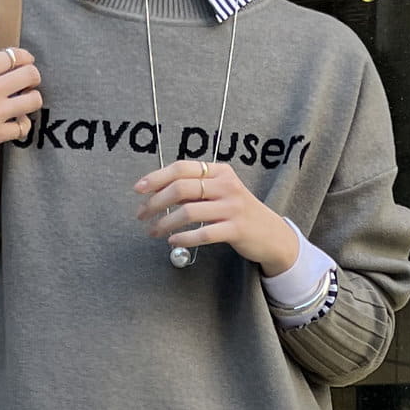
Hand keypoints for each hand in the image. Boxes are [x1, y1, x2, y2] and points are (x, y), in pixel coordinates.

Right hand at [0, 47, 42, 208]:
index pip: (12, 56)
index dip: (25, 57)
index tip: (27, 61)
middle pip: (30, 75)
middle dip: (33, 77)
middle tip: (29, 83)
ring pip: (33, 101)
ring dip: (33, 100)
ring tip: (25, 104)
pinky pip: (23, 128)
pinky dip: (23, 126)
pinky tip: (16, 125)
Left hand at [133, 161, 299, 273]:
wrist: (271, 234)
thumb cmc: (238, 213)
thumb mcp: (219, 193)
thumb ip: (194, 190)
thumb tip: (159, 192)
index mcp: (219, 171)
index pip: (181, 168)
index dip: (156, 177)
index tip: (138, 189)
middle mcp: (226, 185)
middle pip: (181, 188)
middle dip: (155, 202)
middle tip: (141, 215)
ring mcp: (232, 207)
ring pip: (188, 211)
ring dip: (165, 223)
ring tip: (153, 231)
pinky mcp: (236, 229)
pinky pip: (203, 233)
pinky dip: (184, 238)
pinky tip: (173, 241)